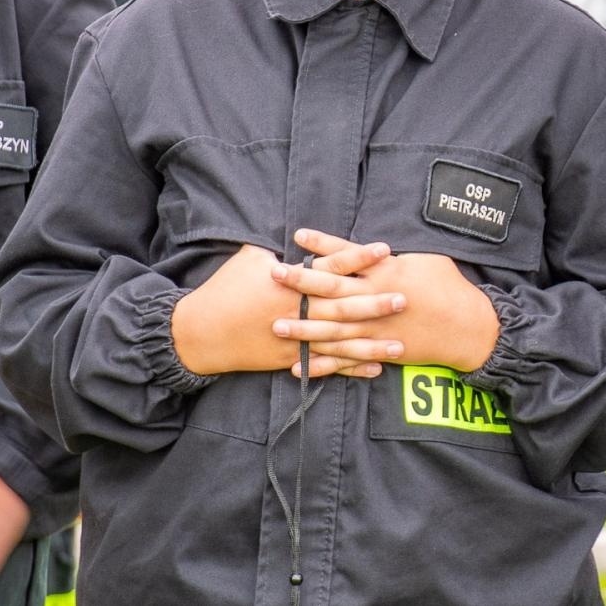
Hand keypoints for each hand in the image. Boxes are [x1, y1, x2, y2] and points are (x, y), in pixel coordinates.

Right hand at [171, 242, 403, 376]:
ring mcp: (295, 338)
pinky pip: (327, 365)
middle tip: (405, 298)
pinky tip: (374, 368)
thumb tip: (297, 236)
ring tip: (400, 344)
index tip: (386, 249)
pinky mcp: (291, 359)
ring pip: (341, 341)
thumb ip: (278, 249)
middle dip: (376, 303)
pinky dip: (351, 367)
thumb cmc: (224, 289)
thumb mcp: (249, 258)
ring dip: (372, 342)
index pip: (331, 265)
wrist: (200, 332)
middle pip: (344, 306)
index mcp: (290, 281)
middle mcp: (297, 310)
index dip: (359, 256)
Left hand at [274, 228, 499, 374]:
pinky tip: (299, 366)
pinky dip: (323, 364)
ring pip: (332, 329)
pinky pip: (346, 359)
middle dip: (302, 283)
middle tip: (275, 275)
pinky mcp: (380, 350)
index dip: (323, 245)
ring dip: (304, 328)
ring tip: (277, 325)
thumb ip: (393, 257)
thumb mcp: (425, 259)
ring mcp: (376, 329)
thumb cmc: (449, 286)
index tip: (298, 235)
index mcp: (387, 272)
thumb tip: (372, 247)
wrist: (467, 327)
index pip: (349, 255)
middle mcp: (377, 300)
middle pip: (332, 290)